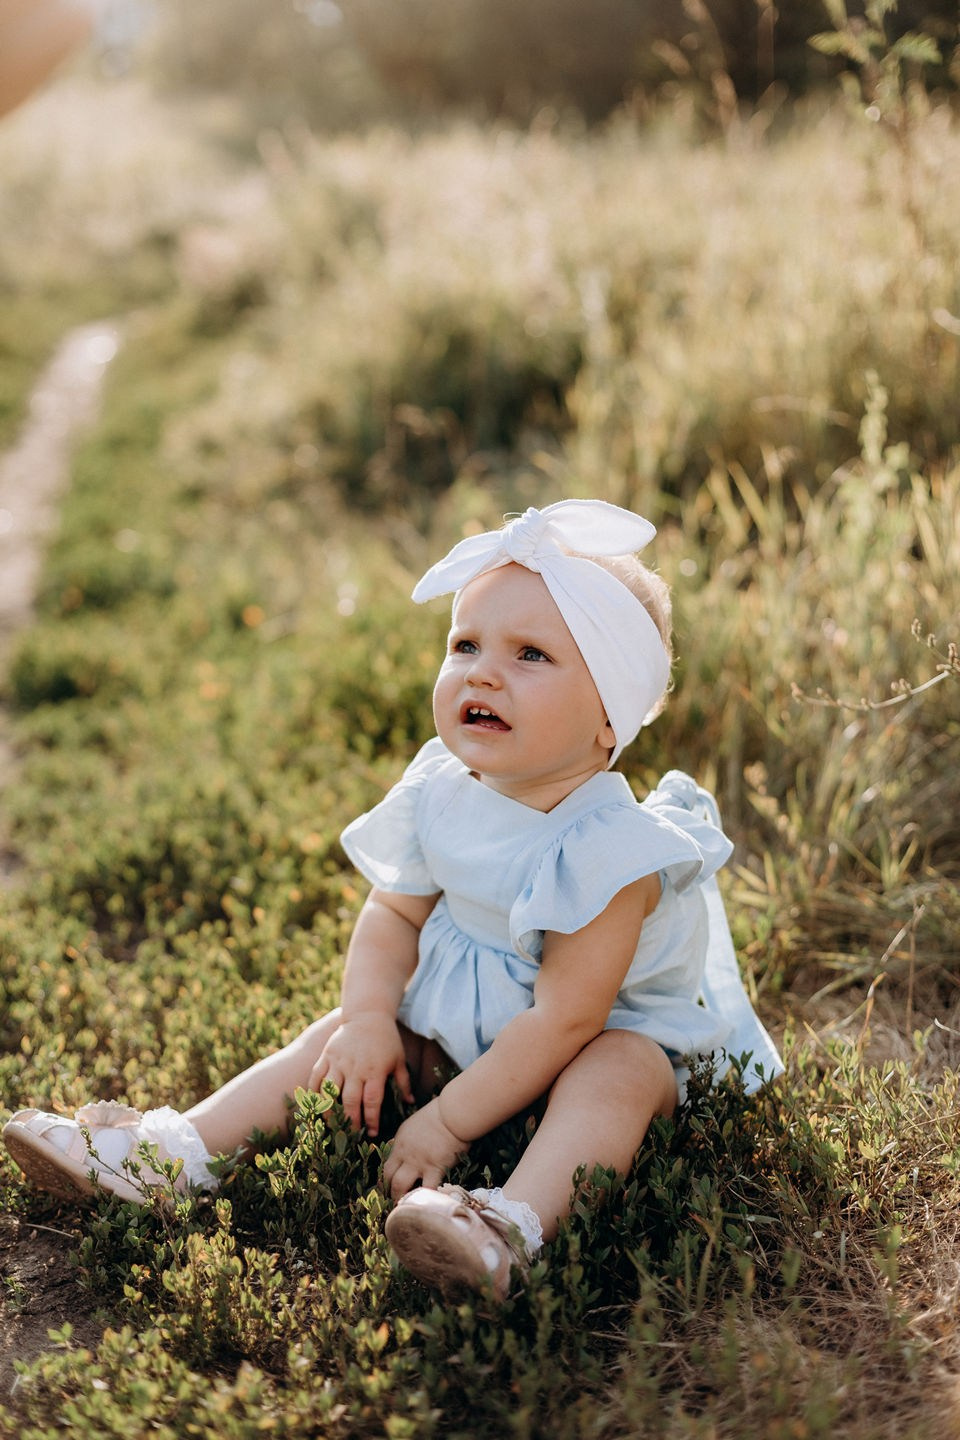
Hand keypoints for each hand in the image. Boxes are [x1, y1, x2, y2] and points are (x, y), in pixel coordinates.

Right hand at [308, 1013, 413, 1136]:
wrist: (368, 1014)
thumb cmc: (386, 1039)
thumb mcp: (399, 1059)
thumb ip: (404, 1082)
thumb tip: (410, 1102)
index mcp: (375, 1070)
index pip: (372, 1101)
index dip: (371, 1120)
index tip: (372, 1133)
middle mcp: (355, 1068)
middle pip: (349, 1101)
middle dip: (350, 1121)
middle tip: (351, 1135)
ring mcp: (339, 1061)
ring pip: (329, 1091)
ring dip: (328, 1111)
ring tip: (330, 1125)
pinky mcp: (326, 1055)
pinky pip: (316, 1077)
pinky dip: (313, 1093)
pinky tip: (314, 1105)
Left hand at [382, 1097, 467, 1198]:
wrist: (453, 1113)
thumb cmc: (440, 1114)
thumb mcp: (415, 1124)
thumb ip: (408, 1138)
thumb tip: (403, 1147)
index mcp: (400, 1142)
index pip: (387, 1165)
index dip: (387, 1180)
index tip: (390, 1189)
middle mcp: (405, 1153)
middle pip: (389, 1177)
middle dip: (389, 1191)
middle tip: (394, 1202)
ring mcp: (418, 1162)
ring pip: (400, 1186)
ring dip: (400, 1199)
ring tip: (405, 1208)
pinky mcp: (434, 1168)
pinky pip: (427, 1189)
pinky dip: (425, 1198)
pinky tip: (426, 1206)